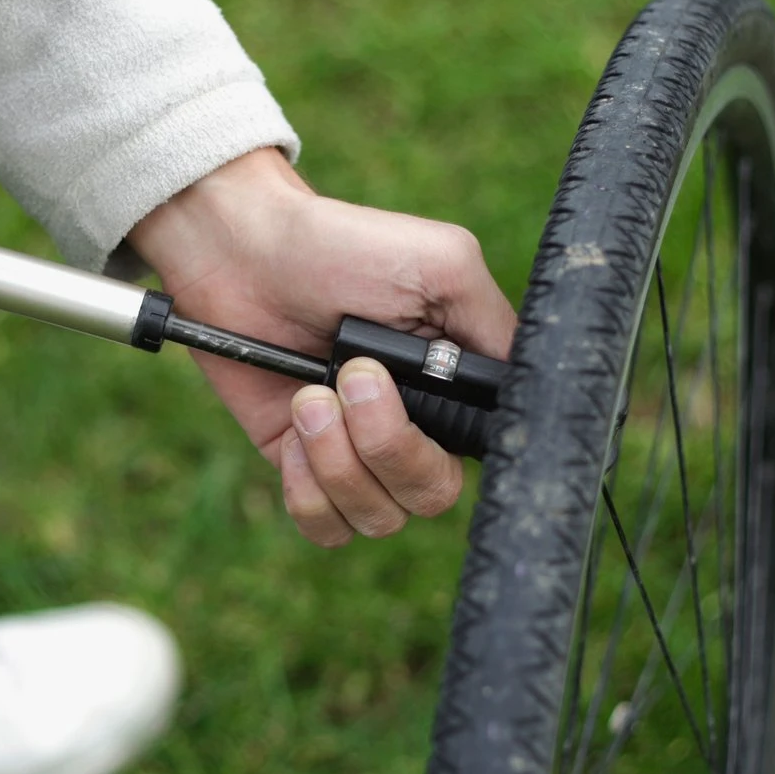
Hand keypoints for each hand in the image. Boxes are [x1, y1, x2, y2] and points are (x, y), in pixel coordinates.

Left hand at [128, 148, 516, 546]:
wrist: (243, 254)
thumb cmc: (342, 248)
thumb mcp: (441, 265)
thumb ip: (494, 327)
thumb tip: (531, 387)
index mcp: (454, 386)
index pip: (488, 451)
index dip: (462, 442)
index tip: (426, 401)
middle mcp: (412, 427)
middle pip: (432, 494)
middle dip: (388, 444)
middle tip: (352, 377)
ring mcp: (355, 452)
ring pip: (378, 517)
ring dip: (339, 459)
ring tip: (309, 395)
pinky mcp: (301, 467)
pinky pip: (324, 525)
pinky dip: (307, 488)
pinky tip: (291, 430)